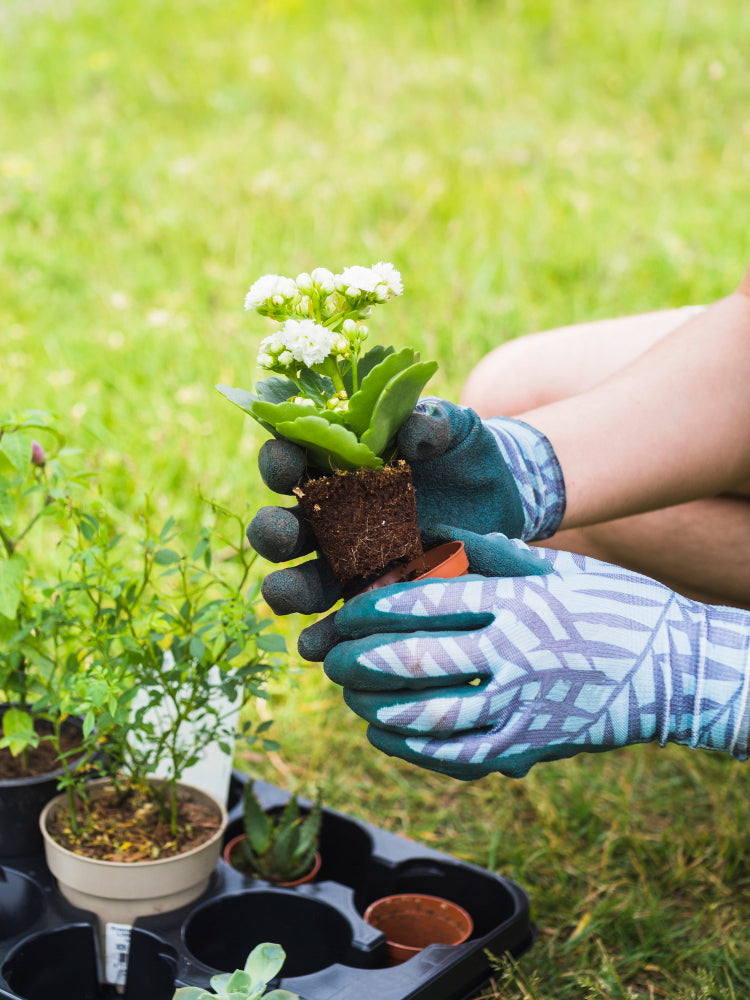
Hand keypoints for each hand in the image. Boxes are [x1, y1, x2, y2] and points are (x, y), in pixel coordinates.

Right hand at [248, 399, 564, 658]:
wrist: (500, 500)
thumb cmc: (462, 452)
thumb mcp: (453, 427)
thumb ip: (432, 421)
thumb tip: (413, 433)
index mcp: (336, 465)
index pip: (293, 460)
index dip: (281, 462)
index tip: (289, 465)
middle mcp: (329, 516)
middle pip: (283, 526)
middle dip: (273, 531)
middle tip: (281, 535)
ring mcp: (347, 563)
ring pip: (300, 580)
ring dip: (285, 590)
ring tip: (282, 597)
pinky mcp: (371, 599)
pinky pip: (339, 624)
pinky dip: (325, 638)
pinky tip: (319, 650)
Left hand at [324, 542, 749, 778]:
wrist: (676, 670)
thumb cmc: (613, 606)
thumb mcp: (559, 568)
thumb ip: (493, 553)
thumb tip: (433, 533)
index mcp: (518, 603)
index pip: (427, 603)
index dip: (373, 608)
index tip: (343, 609)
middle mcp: (516, 656)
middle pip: (417, 660)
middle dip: (360, 660)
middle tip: (330, 658)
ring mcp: (524, 707)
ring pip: (431, 715)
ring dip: (377, 707)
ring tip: (348, 695)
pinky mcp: (532, 748)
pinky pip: (460, 756)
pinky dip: (413, 748)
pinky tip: (383, 733)